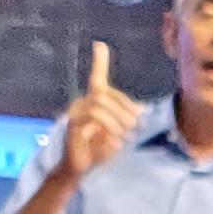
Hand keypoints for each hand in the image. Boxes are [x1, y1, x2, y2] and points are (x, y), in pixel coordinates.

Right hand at [60, 44, 144, 185]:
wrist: (80, 169)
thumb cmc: (99, 150)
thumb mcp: (117, 133)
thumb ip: (126, 119)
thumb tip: (140, 110)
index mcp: (93, 102)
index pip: (97, 78)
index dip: (99, 62)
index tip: (99, 44)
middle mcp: (81, 104)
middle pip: (103, 94)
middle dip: (124, 108)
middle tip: (136, 125)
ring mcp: (74, 115)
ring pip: (98, 106)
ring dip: (117, 120)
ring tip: (126, 136)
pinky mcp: (72, 128)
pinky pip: (91, 121)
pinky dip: (107, 132)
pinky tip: (115, 143)